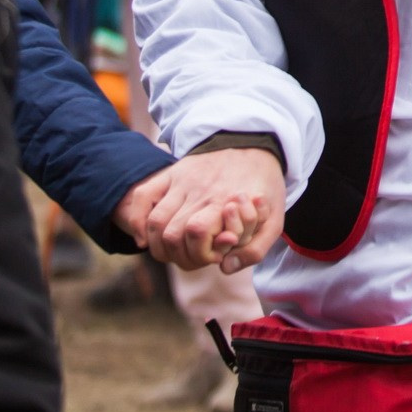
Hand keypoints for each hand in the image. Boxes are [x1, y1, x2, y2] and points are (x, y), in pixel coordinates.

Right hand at [136, 149, 286, 272]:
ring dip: (160, 247)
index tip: (216, 255)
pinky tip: (145, 239)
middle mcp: (200, 191)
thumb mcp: (274, 219)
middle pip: (172, 234)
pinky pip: (142, 196)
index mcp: (225, 201)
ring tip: (174, 253)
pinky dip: (137, 222)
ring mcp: (182, 181)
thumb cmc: (264, 186)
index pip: (196, 232)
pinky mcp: (171, 174)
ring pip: (156, 221)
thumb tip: (224, 267)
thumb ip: (255, 249)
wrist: (254, 143)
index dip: (201, 254)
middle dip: (182, 256)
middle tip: (195, 257)